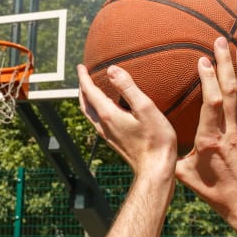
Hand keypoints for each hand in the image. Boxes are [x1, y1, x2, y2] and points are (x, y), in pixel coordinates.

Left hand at [78, 63, 177, 236]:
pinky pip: (97, 120)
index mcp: (108, 114)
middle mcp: (103, 125)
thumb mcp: (145, 108)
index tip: (80, 66)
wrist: (156, 170)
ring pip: (89, 113)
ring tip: (90, 90)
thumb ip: (128, 87)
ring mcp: (107, 134)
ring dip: (87, 99)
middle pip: (85, 103)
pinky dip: (95, 109)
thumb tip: (111, 70)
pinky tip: (106, 109)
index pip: (89, 92)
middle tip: (83, 76)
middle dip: (82, 88)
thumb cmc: (155, 140)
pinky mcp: (114, 141)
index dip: (83, 77)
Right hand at [176, 37, 236, 219]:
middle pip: (231, 92)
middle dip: (227, 64)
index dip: (210, 80)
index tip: (204, 60)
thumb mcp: (185, 175)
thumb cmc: (213, 191)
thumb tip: (153, 140)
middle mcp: (230, 131)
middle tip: (222, 42)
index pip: (213, 104)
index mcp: (210, 139)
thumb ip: (171, 155)